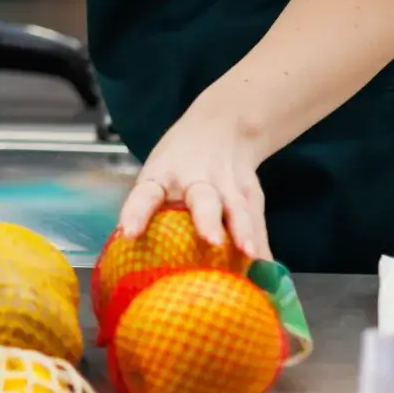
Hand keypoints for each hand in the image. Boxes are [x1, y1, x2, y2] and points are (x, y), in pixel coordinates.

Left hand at [115, 111, 272, 261]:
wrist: (225, 126)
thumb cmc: (180, 164)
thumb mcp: (158, 177)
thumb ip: (149, 214)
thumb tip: (130, 258)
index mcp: (162, 177)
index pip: (145, 195)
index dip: (136, 214)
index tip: (129, 233)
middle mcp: (195, 181)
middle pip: (202, 199)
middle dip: (207, 219)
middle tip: (211, 240)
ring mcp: (226, 187)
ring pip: (236, 208)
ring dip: (243, 231)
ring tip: (248, 252)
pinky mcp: (250, 194)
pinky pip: (256, 222)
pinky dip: (261, 245)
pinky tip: (264, 265)